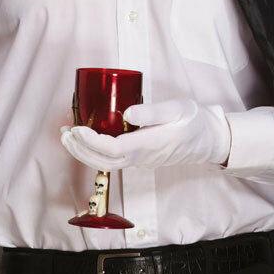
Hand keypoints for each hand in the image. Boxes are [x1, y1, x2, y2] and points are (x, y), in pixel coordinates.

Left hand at [59, 97, 230, 171]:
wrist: (208, 140)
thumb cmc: (194, 121)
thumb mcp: (177, 109)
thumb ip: (153, 112)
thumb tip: (127, 113)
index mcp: (150, 144)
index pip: (114, 149)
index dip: (92, 141)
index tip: (78, 128)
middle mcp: (142, 157)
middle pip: (104, 162)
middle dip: (81, 150)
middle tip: (64, 133)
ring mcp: (140, 161)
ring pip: (106, 165)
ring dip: (84, 153)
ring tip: (67, 138)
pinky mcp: (139, 158)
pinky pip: (112, 161)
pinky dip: (94, 153)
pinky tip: (84, 140)